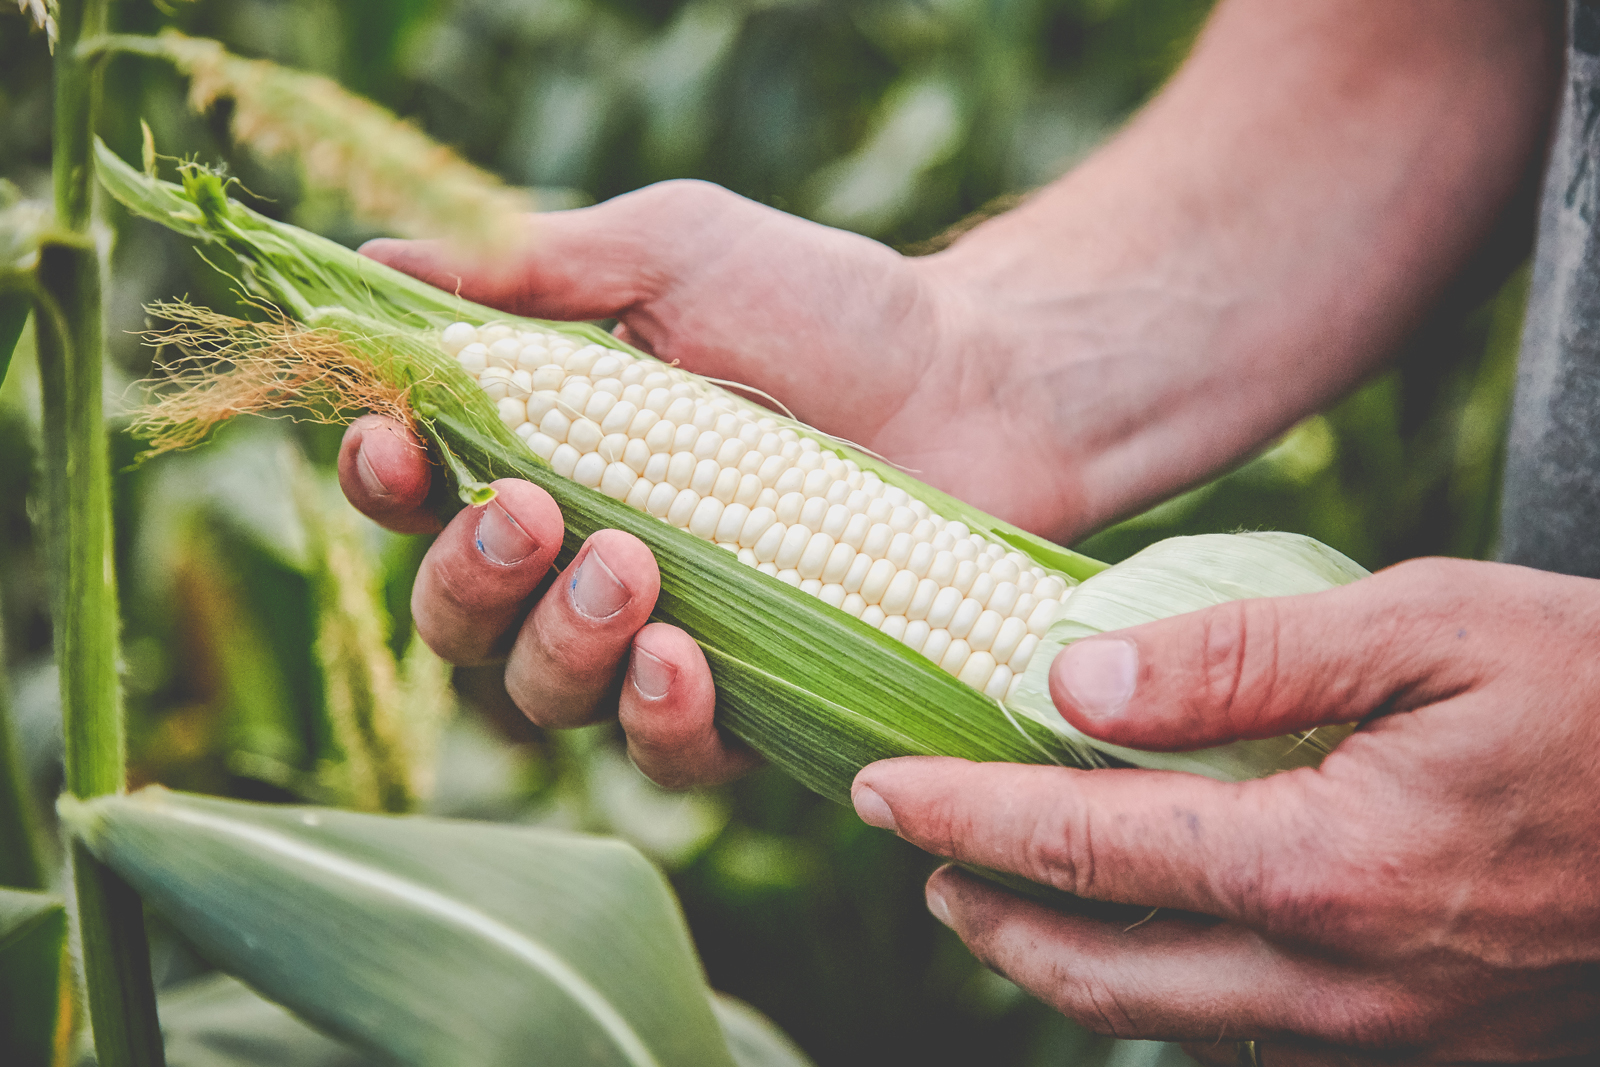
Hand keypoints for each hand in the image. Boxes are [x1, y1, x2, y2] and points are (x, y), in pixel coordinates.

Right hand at [342, 180, 1082, 784]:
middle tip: (537, 515)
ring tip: (631, 572)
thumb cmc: (824, 307)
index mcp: (547, 455)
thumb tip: (372, 261)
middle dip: (472, 578)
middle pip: (459, 620)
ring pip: (544, 698)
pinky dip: (657, 722)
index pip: (421, 499)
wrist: (978, 382)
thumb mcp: (677, 252)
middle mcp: (582, 561)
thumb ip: (534, 265)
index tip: (394, 444)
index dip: (385, 487)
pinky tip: (681, 663)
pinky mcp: (751, 704)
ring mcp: (662, 639)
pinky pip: (668, 756)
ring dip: (558, 647)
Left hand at [850, 558, 1599, 1062]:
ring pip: (1176, 1021)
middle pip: (1105, 971)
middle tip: (924, 867)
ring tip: (1007, 906)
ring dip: (1070, 968)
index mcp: (1328, 866)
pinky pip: (1264, 1038)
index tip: (878, 791)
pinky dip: (1178, 993)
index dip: (962, 817)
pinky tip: (1160, 942)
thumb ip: (1242, 661)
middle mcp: (1347, 979)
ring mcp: (1396, 1036)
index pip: (1086, 849)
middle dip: (992, 919)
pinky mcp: (1444, 1052)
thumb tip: (1073, 683)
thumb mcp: (1427, 628)